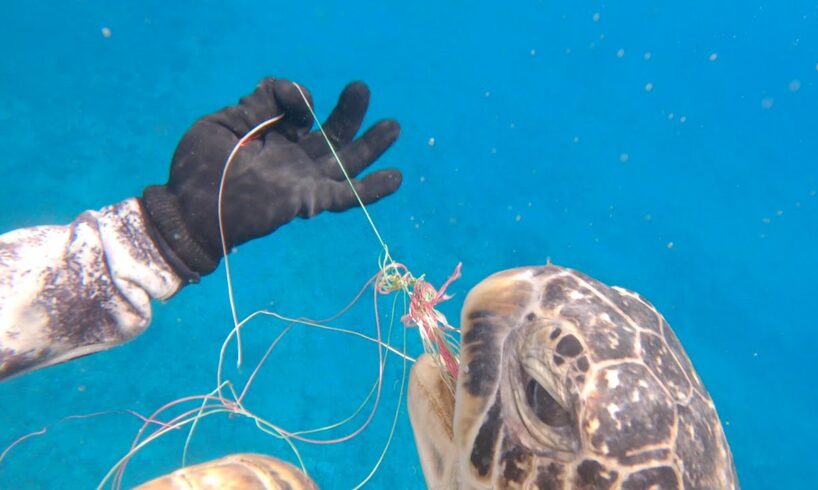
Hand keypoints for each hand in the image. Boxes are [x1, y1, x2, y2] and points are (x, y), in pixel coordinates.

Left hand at [142, 78, 401, 279]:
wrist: (190, 211)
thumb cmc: (198, 168)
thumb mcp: (224, 121)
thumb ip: (260, 103)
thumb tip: (296, 96)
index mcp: (273, 135)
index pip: (298, 107)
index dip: (297, 96)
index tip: (292, 101)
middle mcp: (292, 157)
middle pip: (332, 133)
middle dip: (350, 112)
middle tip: (361, 89)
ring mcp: (303, 179)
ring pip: (345, 161)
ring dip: (370, 145)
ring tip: (393, 126)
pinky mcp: (308, 200)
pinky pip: (346, 196)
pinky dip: (372, 190)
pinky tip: (396, 177)